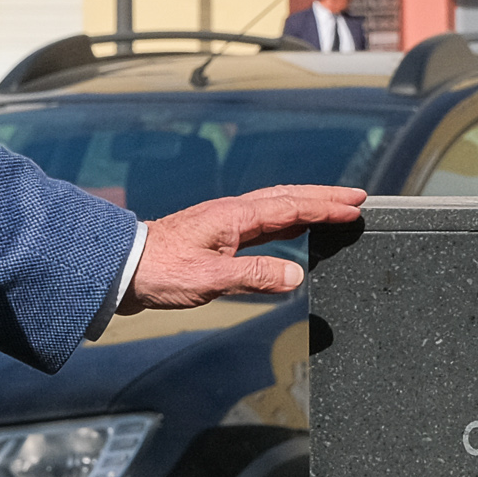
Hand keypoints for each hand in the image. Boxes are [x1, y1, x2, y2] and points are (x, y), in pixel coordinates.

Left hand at [122, 185, 365, 312]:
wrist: (122, 270)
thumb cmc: (159, 272)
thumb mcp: (211, 279)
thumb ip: (255, 277)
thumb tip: (295, 276)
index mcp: (235, 217)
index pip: (292, 207)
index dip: (327, 206)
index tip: (356, 206)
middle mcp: (232, 213)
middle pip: (288, 198)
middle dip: (324, 197)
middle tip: (356, 198)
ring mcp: (225, 223)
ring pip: (276, 207)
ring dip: (307, 206)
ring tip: (333, 208)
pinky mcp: (217, 236)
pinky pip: (263, 222)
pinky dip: (286, 221)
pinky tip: (293, 228)